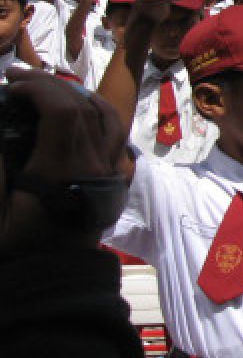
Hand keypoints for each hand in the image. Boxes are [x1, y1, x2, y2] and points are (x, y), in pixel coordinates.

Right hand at [0, 69, 125, 252]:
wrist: (53, 279)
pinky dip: (98, 111)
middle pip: (83, 107)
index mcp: (64, 171)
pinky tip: (78, 105)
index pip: (64, 112)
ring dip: (76, 93)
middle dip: (50, 85)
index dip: (39, 88)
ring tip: (45, 86)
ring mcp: (110, 170)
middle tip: (16, 78)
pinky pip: (115, 133)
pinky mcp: (114, 176)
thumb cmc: (17, 247)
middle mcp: (95, 165)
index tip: (10, 84)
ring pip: (105, 115)